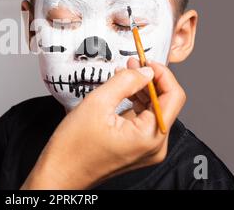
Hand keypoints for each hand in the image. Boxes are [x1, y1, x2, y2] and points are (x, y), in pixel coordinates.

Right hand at [21, 58, 185, 188]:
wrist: (60, 172)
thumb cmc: (73, 147)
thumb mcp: (98, 103)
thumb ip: (125, 81)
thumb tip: (144, 70)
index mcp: (150, 136)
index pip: (174, 96)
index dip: (162, 74)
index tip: (147, 61)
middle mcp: (154, 146)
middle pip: (165, 103)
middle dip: (150, 80)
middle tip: (133, 63)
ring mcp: (147, 149)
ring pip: (154, 110)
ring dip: (142, 90)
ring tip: (125, 74)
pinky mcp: (137, 148)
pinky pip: (144, 120)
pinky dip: (135, 103)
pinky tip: (123, 91)